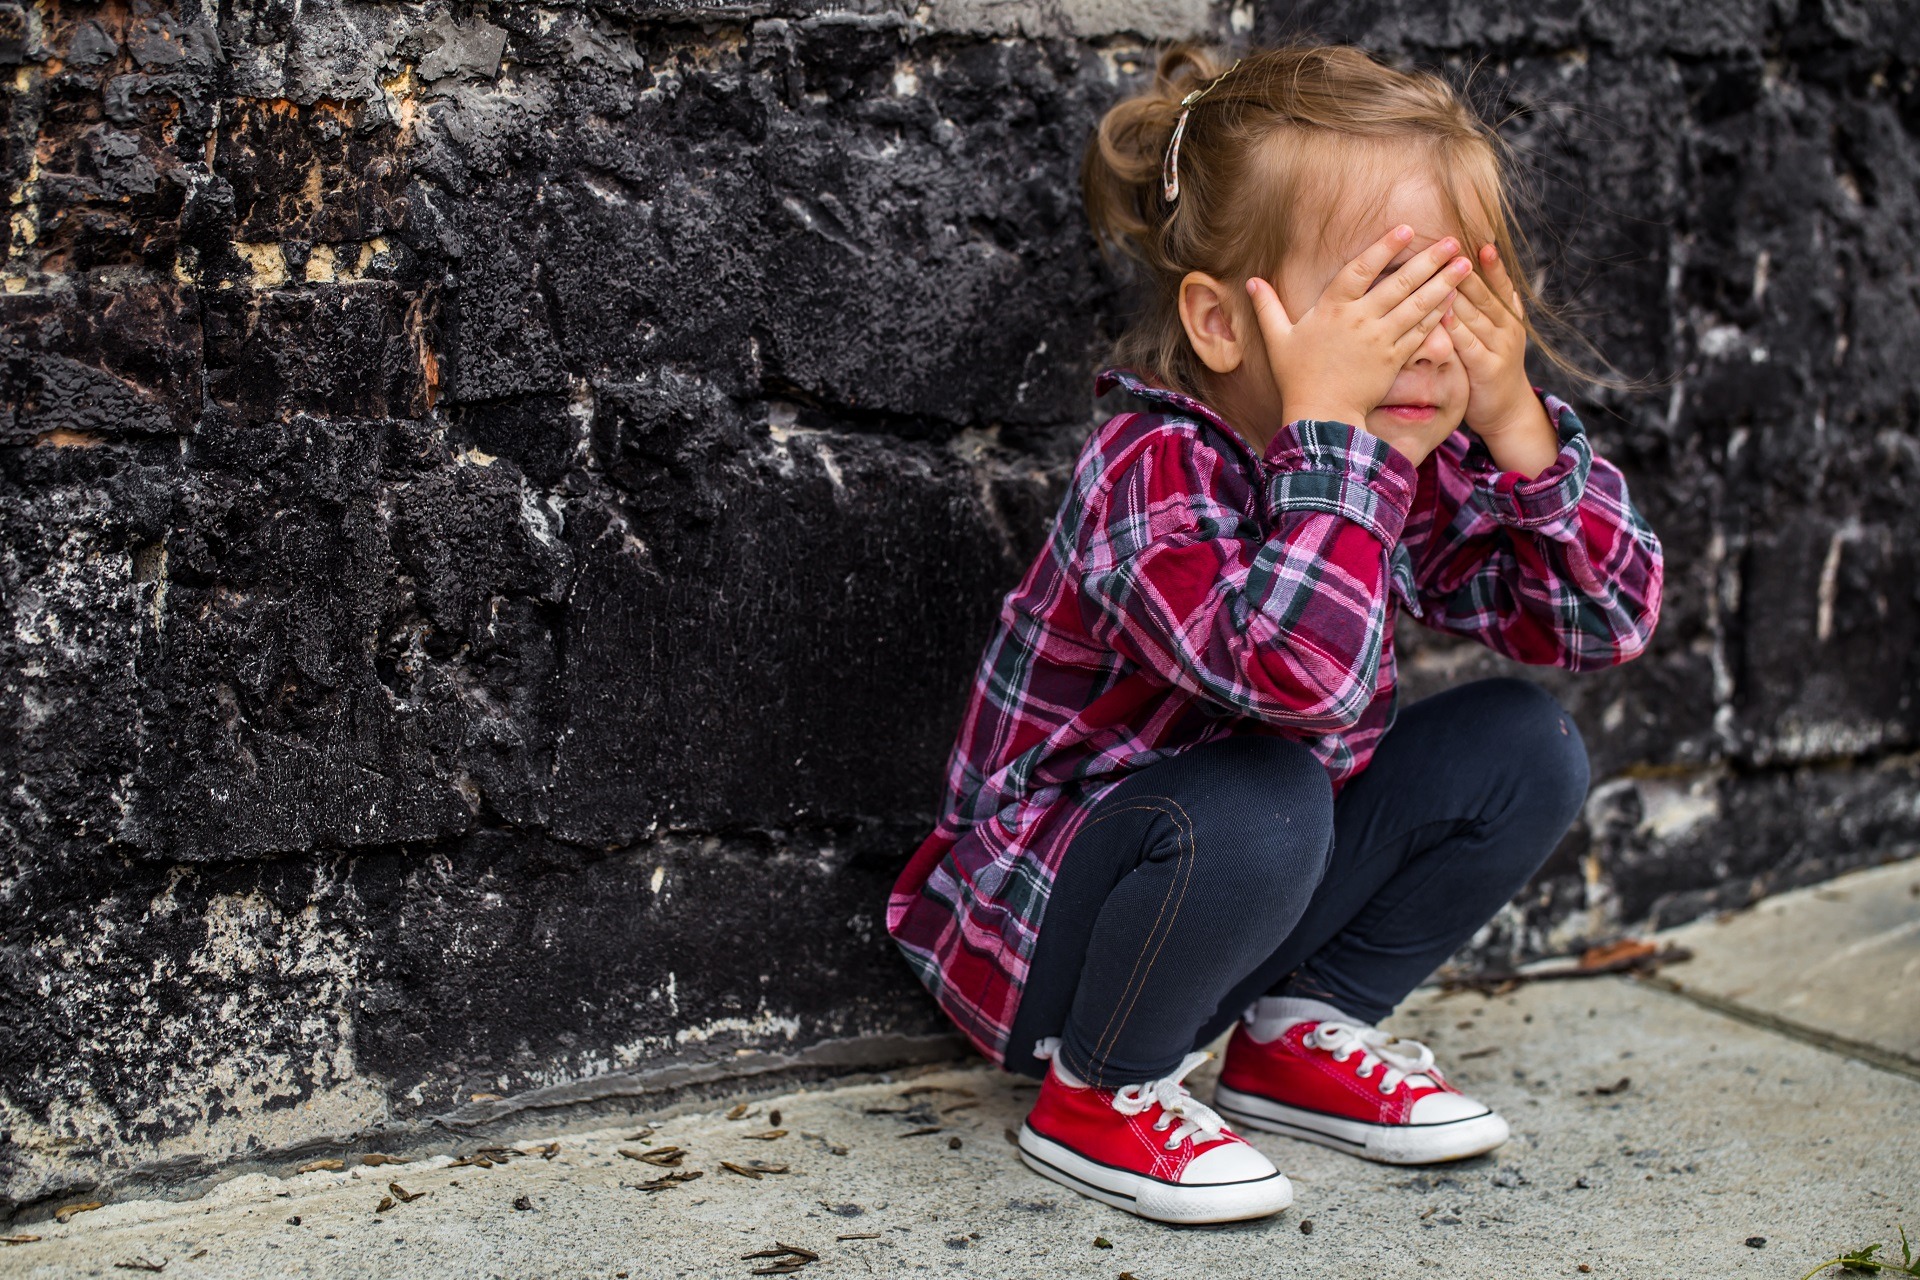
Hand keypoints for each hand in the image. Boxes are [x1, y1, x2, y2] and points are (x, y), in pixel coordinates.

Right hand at [1245, 225, 1472, 450]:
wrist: (1321, 414)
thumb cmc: (1297, 377)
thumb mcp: (1278, 340)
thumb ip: (1267, 308)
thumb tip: (1251, 282)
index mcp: (1332, 308)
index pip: (1362, 268)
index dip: (1385, 247)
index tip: (1407, 229)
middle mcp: (1360, 319)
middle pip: (1400, 282)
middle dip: (1429, 260)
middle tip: (1453, 242)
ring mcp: (1380, 339)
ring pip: (1417, 304)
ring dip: (1443, 283)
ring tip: (1464, 265)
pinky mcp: (1395, 359)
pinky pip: (1421, 332)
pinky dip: (1439, 314)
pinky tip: (1454, 299)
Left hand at [1444, 245, 1553, 448]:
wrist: (1506, 411)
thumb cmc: (1489, 366)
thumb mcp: (1491, 333)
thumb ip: (1480, 308)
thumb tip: (1458, 274)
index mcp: (1508, 316)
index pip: (1500, 284)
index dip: (1492, 264)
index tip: (1482, 242)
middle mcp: (1507, 327)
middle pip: (1484, 294)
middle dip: (1467, 270)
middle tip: (1450, 247)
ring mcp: (1500, 347)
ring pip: (1476, 314)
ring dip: (1459, 292)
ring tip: (1443, 270)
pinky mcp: (1487, 368)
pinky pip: (1468, 343)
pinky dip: (1455, 327)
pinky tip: (1441, 313)